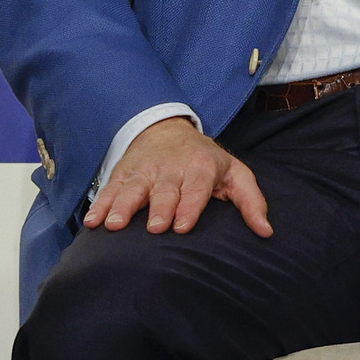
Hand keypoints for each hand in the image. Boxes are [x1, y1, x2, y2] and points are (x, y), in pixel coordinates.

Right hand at [88, 118, 272, 237]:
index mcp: (200, 169)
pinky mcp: (124, 174)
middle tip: (155, 228)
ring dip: (122, 207)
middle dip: (159, 208)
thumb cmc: (206, 161)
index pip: (196, 189)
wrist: (167, 128)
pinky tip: (92, 222)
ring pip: (133, 190)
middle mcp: (171, 169)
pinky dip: (100, 205)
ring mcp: (144, 171)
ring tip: (114, 225)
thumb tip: (266, 231)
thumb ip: (251, 201)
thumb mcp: (235, 174)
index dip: (189, 207)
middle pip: (164, 190)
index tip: (182, 227)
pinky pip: (110, 190)